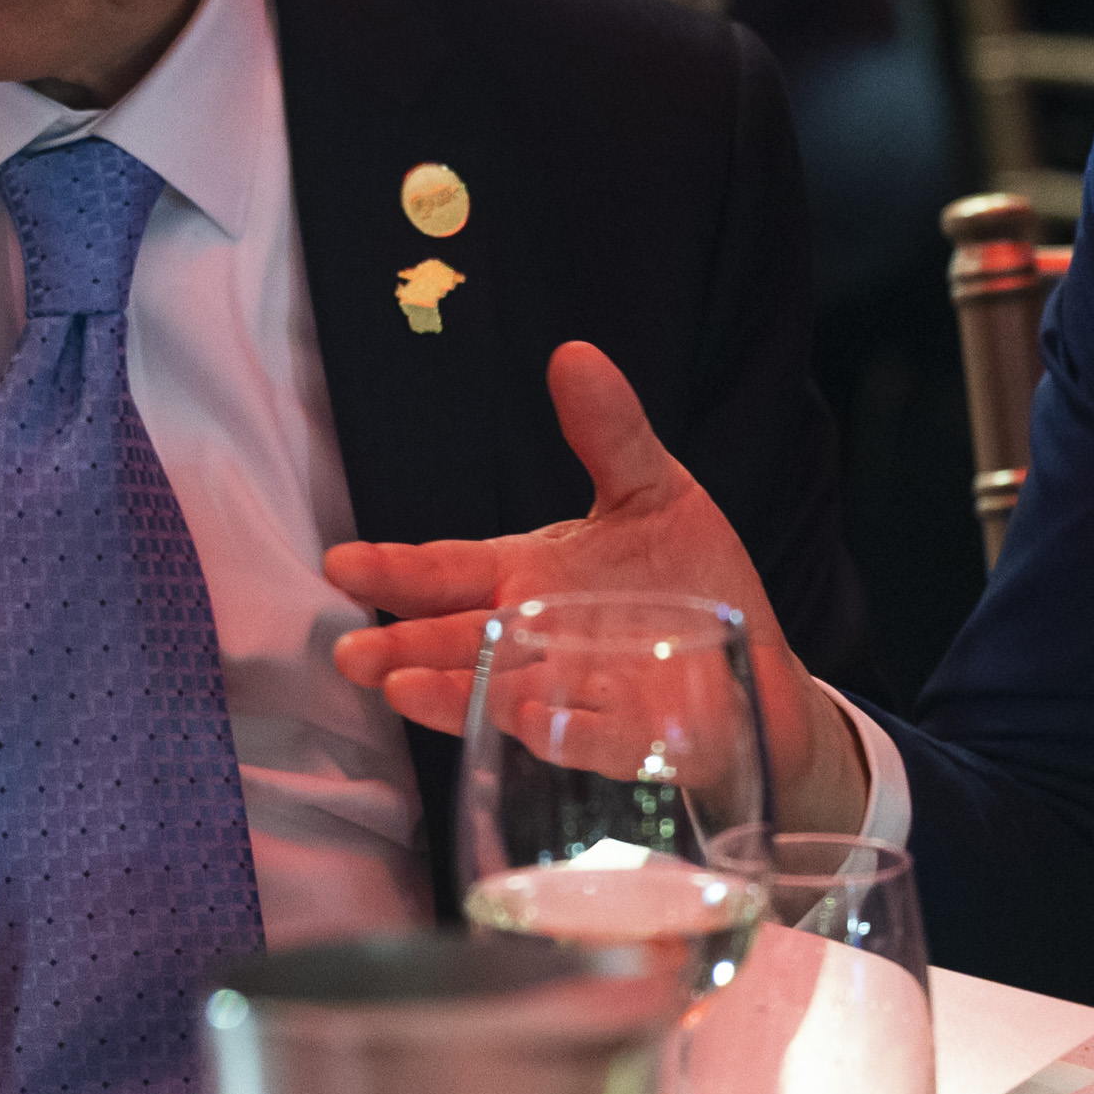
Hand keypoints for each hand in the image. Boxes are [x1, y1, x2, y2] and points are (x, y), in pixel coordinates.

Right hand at [325, 341, 872, 828]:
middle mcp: (538, 641)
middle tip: (350, 653)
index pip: (450, 571)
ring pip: (502, 696)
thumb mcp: (652, 491)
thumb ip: (610, 434)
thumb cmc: (687, 580)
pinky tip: (527, 721)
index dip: (395, 569)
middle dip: (404, 647)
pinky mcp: (631, 737)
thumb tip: (574, 355)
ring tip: (402, 690)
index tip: (341, 562)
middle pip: (456, 644)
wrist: (752, 664)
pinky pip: (588, 738)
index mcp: (529, 578)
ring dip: (453, 696)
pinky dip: (558, 731)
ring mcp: (577, 693)